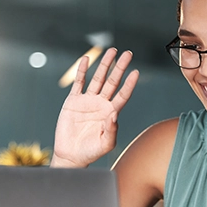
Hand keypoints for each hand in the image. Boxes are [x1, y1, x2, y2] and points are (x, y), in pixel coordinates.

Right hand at [52, 48, 139, 167]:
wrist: (71, 155)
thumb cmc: (90, 152)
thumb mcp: (105, 144)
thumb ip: (112, 130)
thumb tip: (114, 114)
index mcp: (111, 113)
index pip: (123, 95)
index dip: (129, 84)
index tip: (135, 72)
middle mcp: (101, 104)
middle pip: (113, 82)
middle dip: (120, 67)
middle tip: (128, 53)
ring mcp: (87, 101)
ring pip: (97, 78)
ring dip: (104, 64)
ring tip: (111, 51)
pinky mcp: (73, 101)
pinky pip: (78, 82)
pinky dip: (81, 71)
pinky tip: (86, 59)